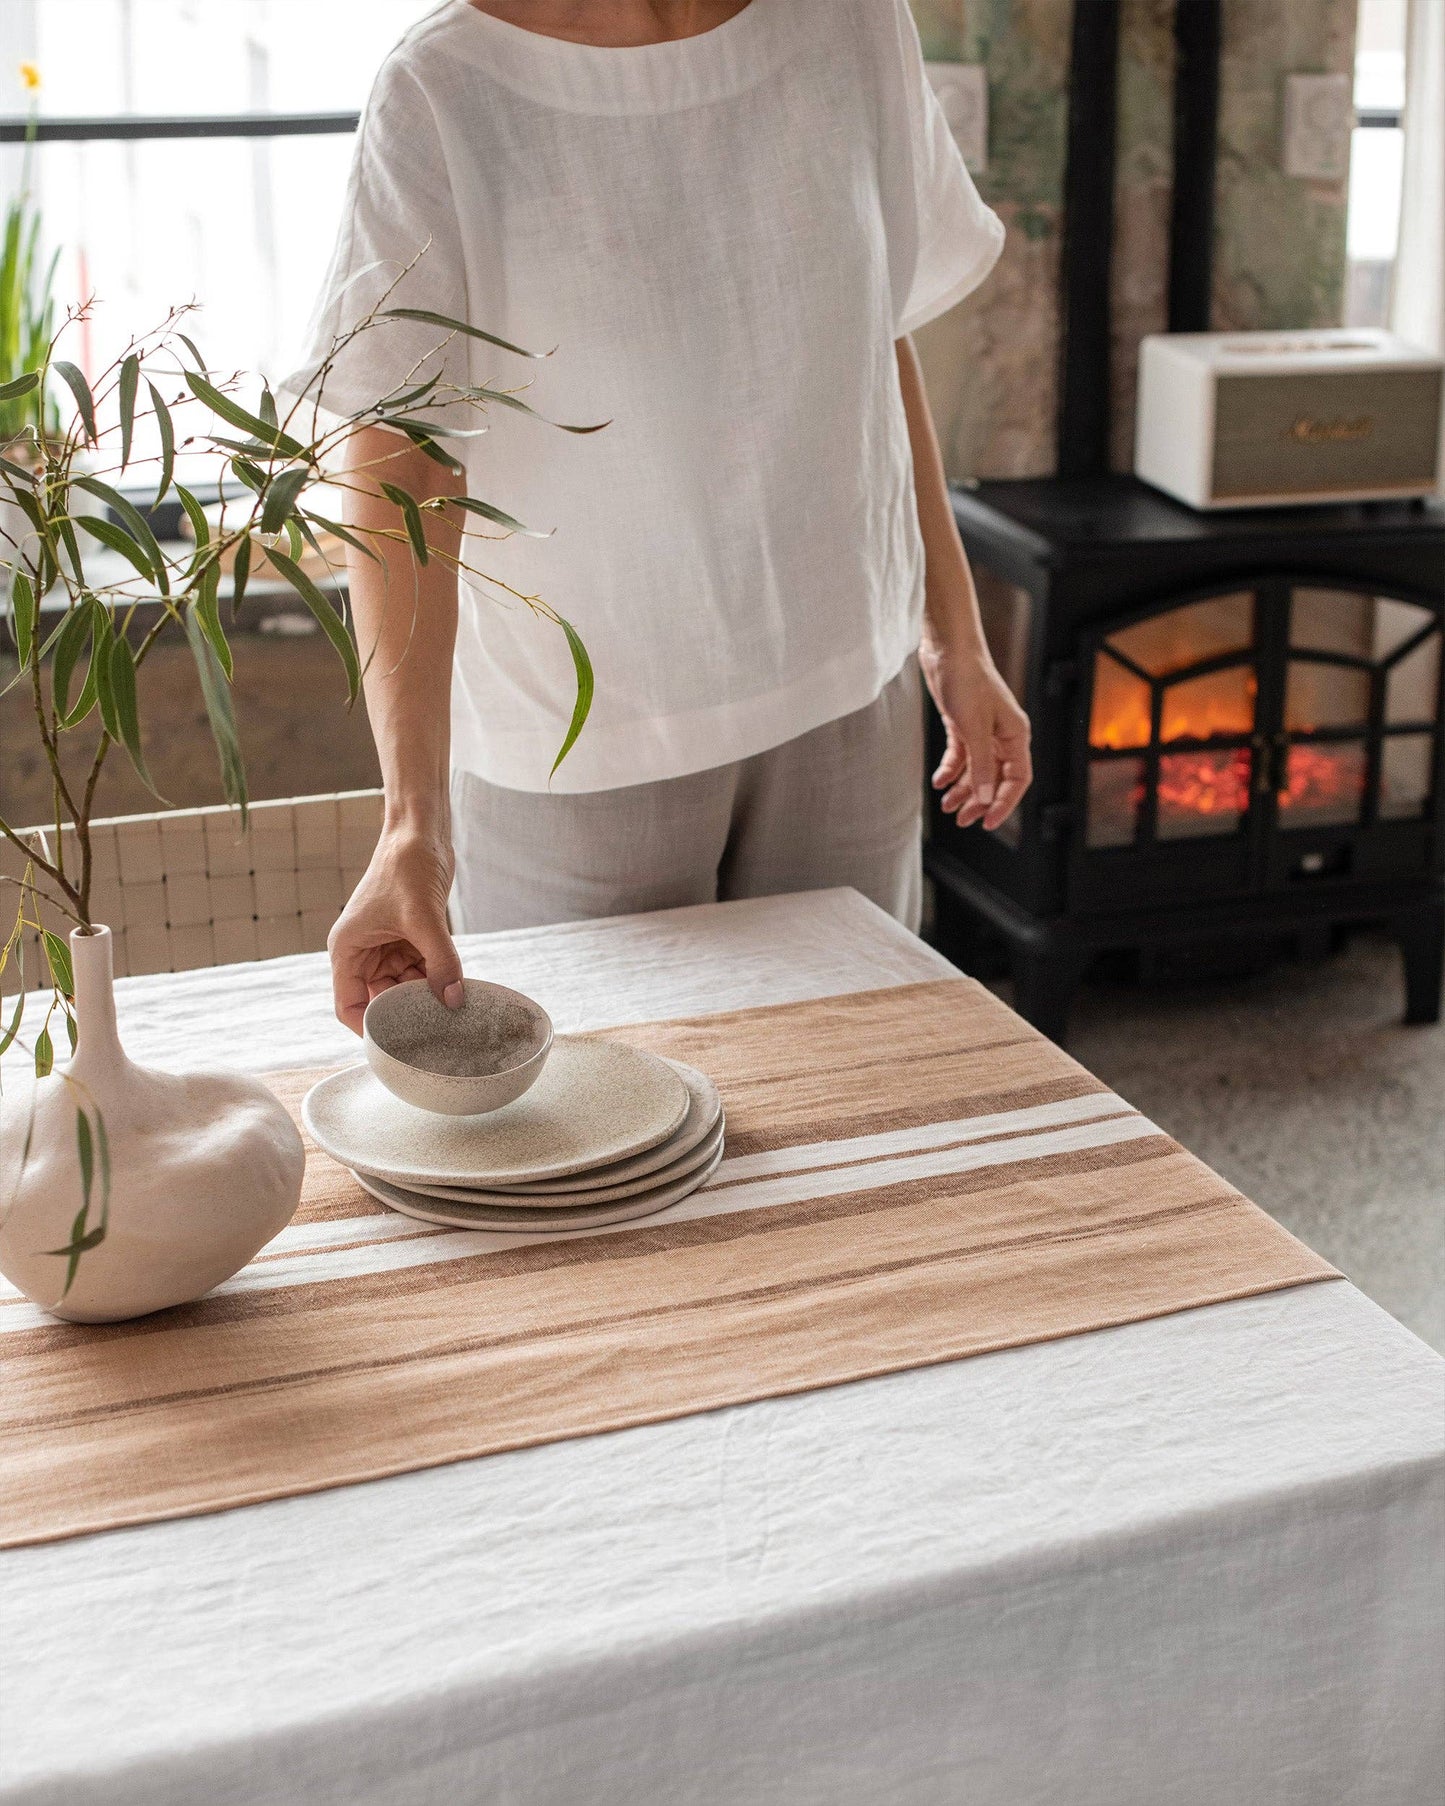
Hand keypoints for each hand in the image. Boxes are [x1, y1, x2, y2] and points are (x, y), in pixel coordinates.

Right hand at [328, 824, 463, 1033]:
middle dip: (406, 1014)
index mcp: (347, 949)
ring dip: (425, 997)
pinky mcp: (409, 938)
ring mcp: (386, 946)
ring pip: (404, 987)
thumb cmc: (406, 867)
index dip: (369, 1029)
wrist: (421, 833)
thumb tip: (455, 1001)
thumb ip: (441, 962)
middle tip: (436, 1034)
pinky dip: (437, 979)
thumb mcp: (424, 919)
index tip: (397, 1047)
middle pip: (380, 999)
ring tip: (451, 1015)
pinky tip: (457, 990)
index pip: (348, 1005)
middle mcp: (363, 952)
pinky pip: (421, 970)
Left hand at [921, 639, 1032, 830]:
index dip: (1005, 803)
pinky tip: (939, 782)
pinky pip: (961, 756)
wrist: (947, 649)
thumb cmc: (967, 681)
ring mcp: (983, 731)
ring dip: (962, 789)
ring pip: (977, 770)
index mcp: (1016, 735)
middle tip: (961, 820)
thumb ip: (981, 766)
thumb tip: (986, 800)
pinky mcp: (963, 725)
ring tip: (946, 805)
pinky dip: (951, 770)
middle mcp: (1003, 735)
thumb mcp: (973, 729)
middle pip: (996, 778)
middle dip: (979, 801)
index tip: (987, 823)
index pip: (1018, 779)